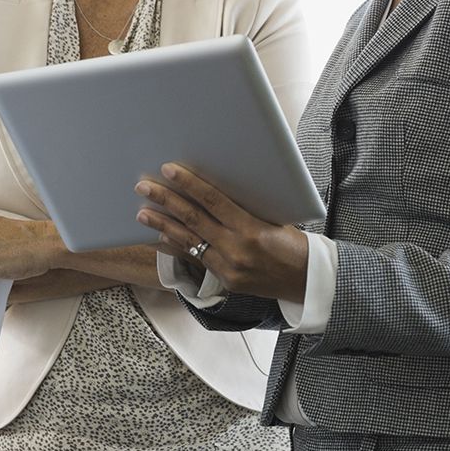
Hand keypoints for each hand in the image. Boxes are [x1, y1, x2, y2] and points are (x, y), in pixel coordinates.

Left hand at [135, 163, 307, 301]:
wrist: (306, 280)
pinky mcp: (225, 280)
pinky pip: (195, 257)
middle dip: (166, 200)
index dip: (189, 184)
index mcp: (252, 230)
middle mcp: (236, 249)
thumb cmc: (295, 243)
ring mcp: (228, 267)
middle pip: (193, 219)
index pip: (213, 201)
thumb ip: (245, 207)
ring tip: (142, 211)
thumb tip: (213, 189)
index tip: (169, 170)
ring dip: (163, 224)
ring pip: (188, 240)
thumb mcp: (275, 218)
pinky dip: (177, 244)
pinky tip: (161, 234)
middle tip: (144, 186)